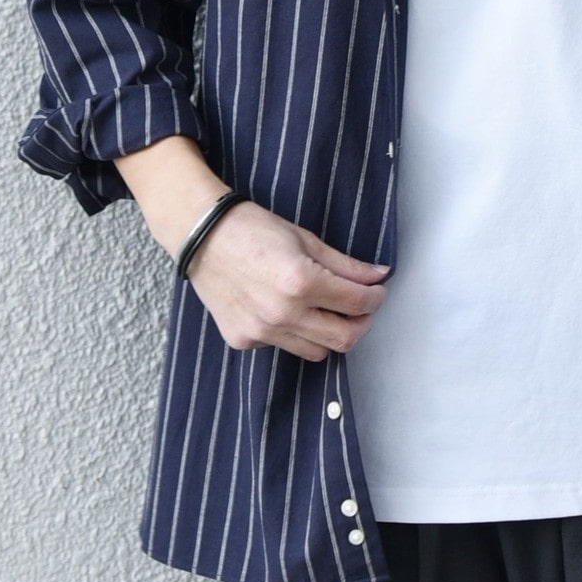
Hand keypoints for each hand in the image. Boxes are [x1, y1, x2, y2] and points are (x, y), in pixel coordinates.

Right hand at [184, 201, 390, 360]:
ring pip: (316, 351)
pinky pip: (283, 346)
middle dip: (361, 324)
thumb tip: (379, 276)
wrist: (201, 236)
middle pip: (344, 339)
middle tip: (361, 309)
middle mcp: (282, 313)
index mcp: (301, 282)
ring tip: (326, 311)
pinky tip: (285, 310)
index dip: (376, 298)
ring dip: (329, 334)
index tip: (377, 292)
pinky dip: (294, 334)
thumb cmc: (253, 230)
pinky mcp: (243, 340)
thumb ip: (346, 265)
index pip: (358, 303)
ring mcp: (261, 331)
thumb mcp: (306, 240)